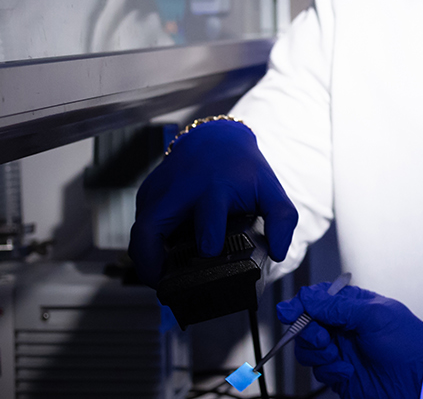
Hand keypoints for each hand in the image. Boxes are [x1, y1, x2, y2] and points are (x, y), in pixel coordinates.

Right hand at [128, 118, 297, 286]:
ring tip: (163, 278)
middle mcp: (180, 190)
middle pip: (150, 229)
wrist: (215, 138)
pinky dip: (147, 245)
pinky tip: (163, 257)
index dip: (208, 241)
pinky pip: (141, 224)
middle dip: (151, 263)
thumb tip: (279, 253)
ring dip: (146, 259)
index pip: (206, 216)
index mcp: (213, 188)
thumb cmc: (242, 168)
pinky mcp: (147, 194)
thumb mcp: (270, 190)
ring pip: (139, 232)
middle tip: (164, 285)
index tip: (211, 255)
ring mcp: (159, 191)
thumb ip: (282, 220)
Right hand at [279, 283, 422, 398]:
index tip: (289, 311)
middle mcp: (343, 327)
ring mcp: (340, 351)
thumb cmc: (407, 342)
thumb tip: (307, 298)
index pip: (316, 298)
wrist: (419, 379)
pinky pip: (318, 371)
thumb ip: (338, 306)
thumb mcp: (374, 315)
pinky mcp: (339, 373)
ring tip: (335, 355)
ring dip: (316, 353)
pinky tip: (347, 370)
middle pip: (305, 324)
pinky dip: (329, 371)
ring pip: (307, 349)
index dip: (300, 304)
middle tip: (321, 337)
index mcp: (352, 305)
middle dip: (307, 331)